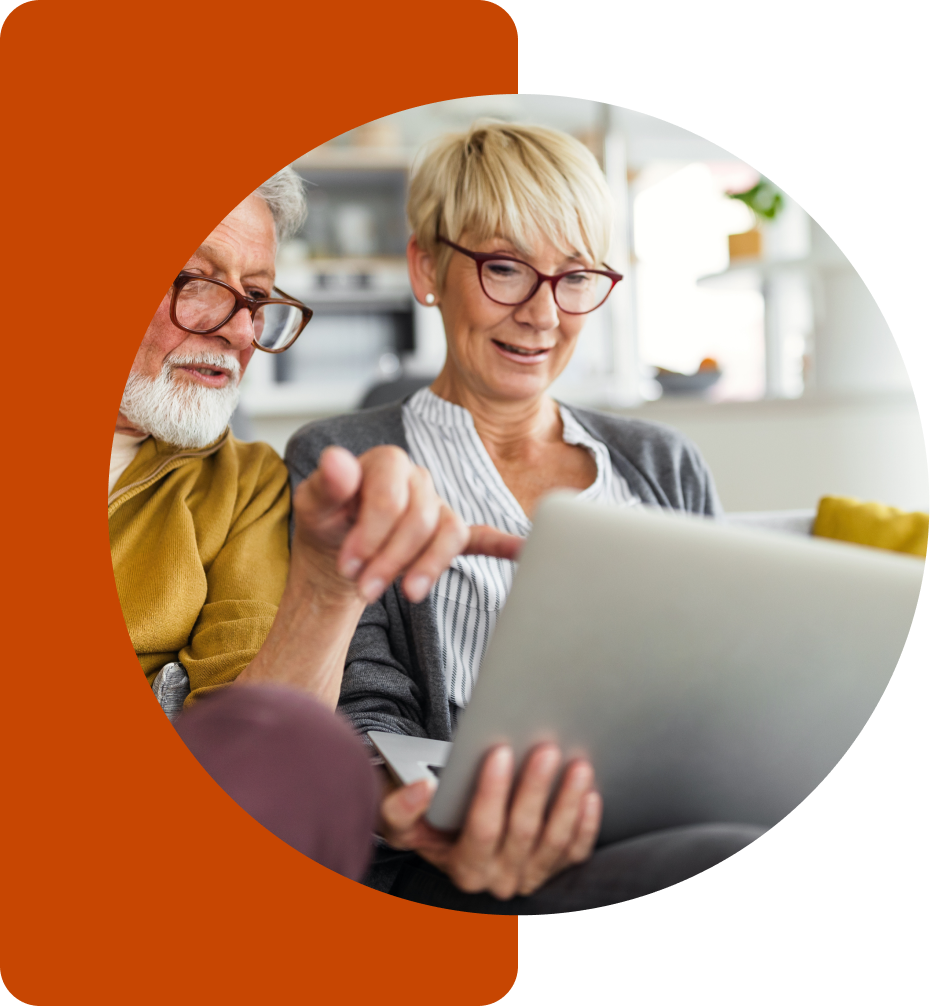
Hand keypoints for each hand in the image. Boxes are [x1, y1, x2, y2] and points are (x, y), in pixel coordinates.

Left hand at [292, 445, 522, 603]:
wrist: (338, 548)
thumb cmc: (327, 521)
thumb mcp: (313, 505)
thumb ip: (326, 484)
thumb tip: (336, 459)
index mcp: (386, 463)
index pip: (391, 496)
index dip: (371, 533)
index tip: (349, 565)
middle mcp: (418, 481)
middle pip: (420, 519)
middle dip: (392, 559)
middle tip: (364, 590)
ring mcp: (438, 507)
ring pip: (449, 533)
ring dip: (428, 566)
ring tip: (407, 593)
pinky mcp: (448, 534)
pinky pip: (482, 537)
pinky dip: (503, 544)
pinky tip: (521, 550)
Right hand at [378, 744, 601, 899]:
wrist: (444, 832)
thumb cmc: (422, 818)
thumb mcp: (396, 814)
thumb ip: (401, 806)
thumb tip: (423, 788)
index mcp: (463, 868)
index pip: (482, 830)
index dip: (493, 792)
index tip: (500, 752)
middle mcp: (498, 879)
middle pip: (523, 832)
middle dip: (536, 788)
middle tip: (547, 749)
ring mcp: (529, 876)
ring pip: (555, 842)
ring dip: (568, 802)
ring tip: (577, 765)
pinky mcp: (553, 867)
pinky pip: (575, 851)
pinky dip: (585, 824)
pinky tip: (591, 794)